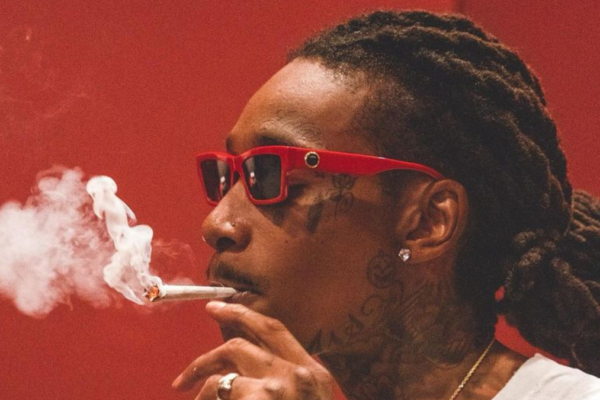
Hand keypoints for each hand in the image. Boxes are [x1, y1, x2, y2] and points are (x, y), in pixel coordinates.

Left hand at [172, 301, 333, 399]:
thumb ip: (290, 382)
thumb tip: (252, 366)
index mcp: (314, 374)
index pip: (275, 331)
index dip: (246, 315)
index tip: (223, 308)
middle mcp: (298, 374)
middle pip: (245, 339)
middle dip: (221, 323)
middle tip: (206, 314)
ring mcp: (277, 387)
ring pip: (225, 366)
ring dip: (201, 376)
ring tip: (186, 388)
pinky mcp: (257, 399)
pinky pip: (219, 389)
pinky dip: (205, 396)